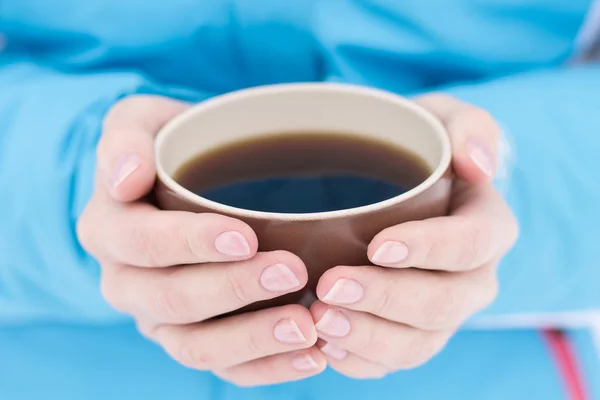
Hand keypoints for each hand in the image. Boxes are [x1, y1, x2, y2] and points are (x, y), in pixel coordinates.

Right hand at [77, 95, 325, 386]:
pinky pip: (223, 369)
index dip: (190, 243)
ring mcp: (159, 319)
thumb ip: (125, 137)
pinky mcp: (192, 339)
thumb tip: (126, 178)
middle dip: (234, 290)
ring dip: (253, 339)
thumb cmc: (170, 149)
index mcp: (109, 229)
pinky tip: (310, 355)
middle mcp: (126, 282)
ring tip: (307, 326)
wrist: (182, 183)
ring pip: (196, 347)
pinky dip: (266, 368)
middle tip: (293, 272)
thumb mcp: (141, 122)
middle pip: (172, 300)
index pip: (141, 243)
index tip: (245, 237)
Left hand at [311, 94, 518, 378]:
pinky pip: (392, 361)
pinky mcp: (410, 334)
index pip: (473, 244)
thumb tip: (477, 163)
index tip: (376, 245)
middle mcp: (472, 278)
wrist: (386, 183)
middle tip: (330, 287)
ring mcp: (441, 313)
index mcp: (487, 226)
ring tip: (319, 320)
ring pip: (417, 343)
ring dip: (368, 337)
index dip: (430, 250)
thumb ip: (467, 125)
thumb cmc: (413, 148)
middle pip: (443, 304)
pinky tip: (325, 345)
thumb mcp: (439, 118)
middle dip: (387, 300)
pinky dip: (360, 360)